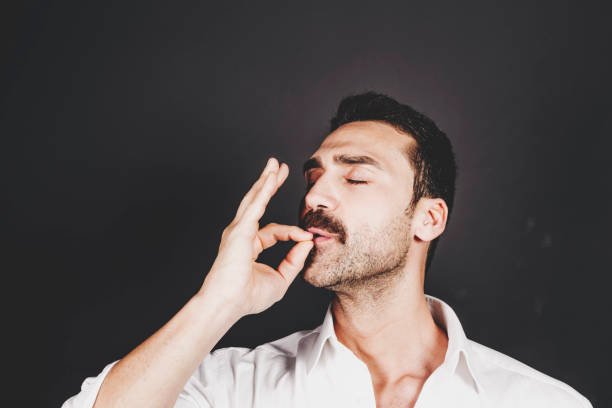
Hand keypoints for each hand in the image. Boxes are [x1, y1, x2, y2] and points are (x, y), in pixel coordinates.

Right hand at [200, 158, 313, 316]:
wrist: (228, 304)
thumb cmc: (248, 297)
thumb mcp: (281, 279)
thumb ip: (295, 260)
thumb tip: (308, 241)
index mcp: (249, 246)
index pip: (274, 231)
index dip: (292, 233)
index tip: (307, 237)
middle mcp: (241, 235)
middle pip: (258, 204)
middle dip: (269, 185)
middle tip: (278, 168)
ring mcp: (238, 230)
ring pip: (254, 199)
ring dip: (265, 180)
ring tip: (274, 165)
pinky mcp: (239, 230)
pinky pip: (255, 206)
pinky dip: (264, 190)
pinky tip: (271, 177)